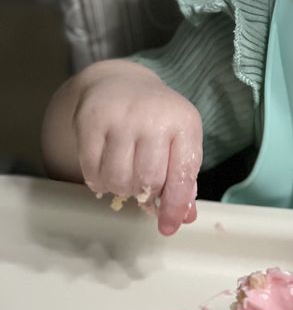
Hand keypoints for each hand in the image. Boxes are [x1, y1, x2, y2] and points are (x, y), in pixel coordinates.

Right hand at [64, 61, 202, 235]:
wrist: (120, 82)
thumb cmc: (157, 120)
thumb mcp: (179, 140)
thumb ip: (183, 179)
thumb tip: (183, 217)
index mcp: (184, 124)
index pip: (183, 174)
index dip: (176, 206)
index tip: (169, 227)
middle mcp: (153, 118)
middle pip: (148, 180)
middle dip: (145, 194)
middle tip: (142, 189)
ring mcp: (120, 118)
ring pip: (118, 179)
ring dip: (120, 190)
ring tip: (124, 178)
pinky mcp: (90, 121)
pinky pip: (92, 170)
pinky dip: (98, 182)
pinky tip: (105, 172)